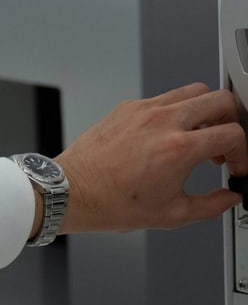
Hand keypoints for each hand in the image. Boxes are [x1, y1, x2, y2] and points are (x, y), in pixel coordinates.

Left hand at [56, 83, 247, 232]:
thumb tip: (228, 199)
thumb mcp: (171, 214)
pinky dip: (176, 112)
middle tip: (224, 144)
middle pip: (221, 99)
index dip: (243, 152)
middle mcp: (163, 121)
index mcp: (178, 148)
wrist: (74, 192)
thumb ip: (210, 206)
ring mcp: (145, 109)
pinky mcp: (129, 106)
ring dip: (206, 111)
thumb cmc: (111, 203)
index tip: (235, 165)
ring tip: (199, 137)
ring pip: (194, 90)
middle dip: (232, 122)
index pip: (232, 133)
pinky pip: (164, 98)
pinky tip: (169, 135)